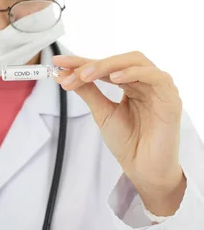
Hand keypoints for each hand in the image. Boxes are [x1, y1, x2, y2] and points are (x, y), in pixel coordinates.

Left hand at [53, 51, 183, 199]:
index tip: (58, 62)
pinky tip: (115, 79)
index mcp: (131, 84)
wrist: (143, 169)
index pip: (105, 67)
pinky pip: (155, 77)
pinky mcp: (170, 98)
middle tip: (69, 71)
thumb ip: (89, 92)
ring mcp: (159, 88)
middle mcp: (145, 82)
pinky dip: (134, 73)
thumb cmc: (127, 143)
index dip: (81, 62)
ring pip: (135, 62)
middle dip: (92, 63)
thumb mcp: (102, 113)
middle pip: (119, 60)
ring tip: (85, 75)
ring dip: (107, 66)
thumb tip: (66, 74)